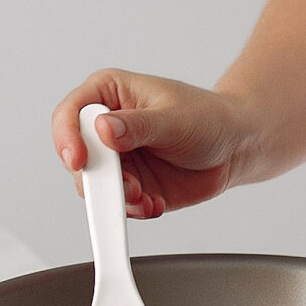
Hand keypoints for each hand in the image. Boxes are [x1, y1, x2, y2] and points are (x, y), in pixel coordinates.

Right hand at [50, 69, 257, 219]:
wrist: (237, 147)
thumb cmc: (209, 117)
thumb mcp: (174, 117)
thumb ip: (137, 126)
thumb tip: (103, 129)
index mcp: (108, 94)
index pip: (70, 114)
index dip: (68, 138)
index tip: (79, 160)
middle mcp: (106, 128)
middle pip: (77, 157)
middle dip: (99, 178)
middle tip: (125, 186)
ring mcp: (117, 160)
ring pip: (95, 187)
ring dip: (117, 198)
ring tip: (145, 198)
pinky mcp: (130, 187)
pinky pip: (117, 205)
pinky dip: (133, 210)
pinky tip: (154, 203)